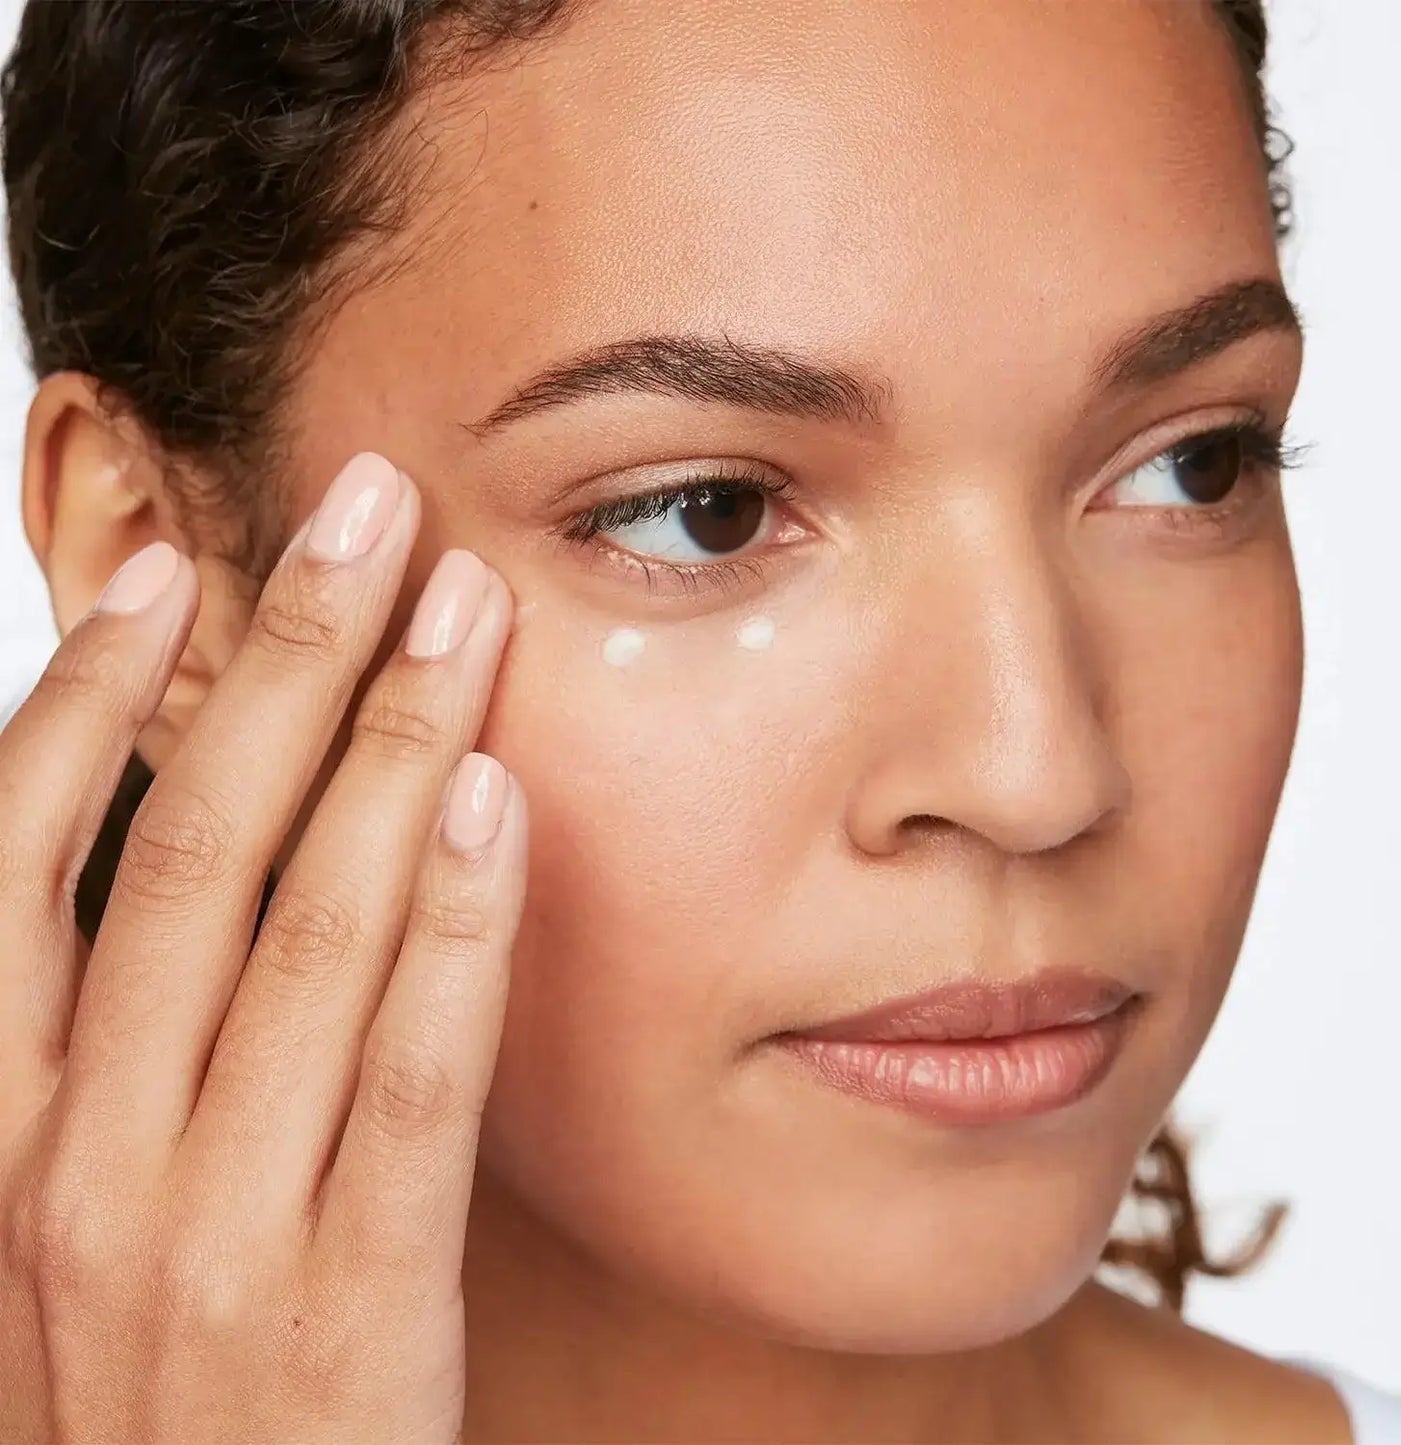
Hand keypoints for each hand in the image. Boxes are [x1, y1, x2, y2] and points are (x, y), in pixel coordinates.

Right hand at [0, 452, 526, 1444]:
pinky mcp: (349, 1305)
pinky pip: (408, 1076)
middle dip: (286, 660)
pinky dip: (455, 926)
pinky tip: (500, 802)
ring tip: (463, 610)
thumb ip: (112, 1050)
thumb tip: (187, 851)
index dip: (92, 693)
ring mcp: (210, 1234)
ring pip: (305, 929)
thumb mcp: (75, 1220)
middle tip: (366, 512)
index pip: (15, 859)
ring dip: (392, 744)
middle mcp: (77, 1165)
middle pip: (187, 846)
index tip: (174, 566)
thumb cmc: (153, 1393)